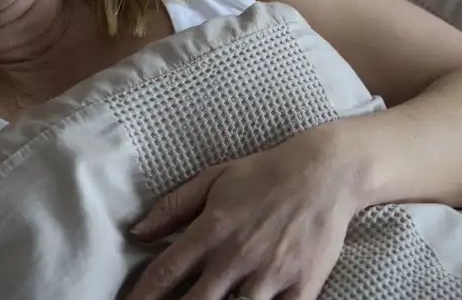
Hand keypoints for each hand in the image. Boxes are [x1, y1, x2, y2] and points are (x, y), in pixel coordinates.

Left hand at [125, 130, 360, 299]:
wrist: (325, 173)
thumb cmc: (264, 173)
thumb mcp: (212, 179)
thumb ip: (173, 207)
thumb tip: (137, 232)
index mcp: (211, 229)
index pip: (165, 272)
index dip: (142, 295)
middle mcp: (236, 256)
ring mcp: (269, 274)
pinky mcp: (301, 286)